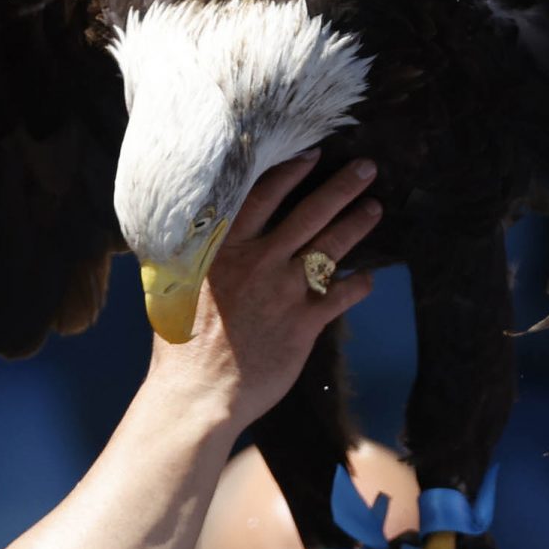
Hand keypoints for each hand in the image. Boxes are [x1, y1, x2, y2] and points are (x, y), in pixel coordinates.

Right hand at [147, 154, 380, 428]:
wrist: (198, 393)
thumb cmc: (180, 344)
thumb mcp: (174, 287)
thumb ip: (195, 259)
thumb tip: (196, 239)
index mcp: (225, 249)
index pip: (263, 197)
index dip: (290, 172)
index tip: (312, 154)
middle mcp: (259, 262)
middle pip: (309, 214)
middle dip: (341, 187)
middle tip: (366, 168)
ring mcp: (284, 292)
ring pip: (330, 248)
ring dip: (356, 225)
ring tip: (374, 209)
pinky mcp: (304, 324)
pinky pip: (340, 296)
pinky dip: (358, 285)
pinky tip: (368, 278)